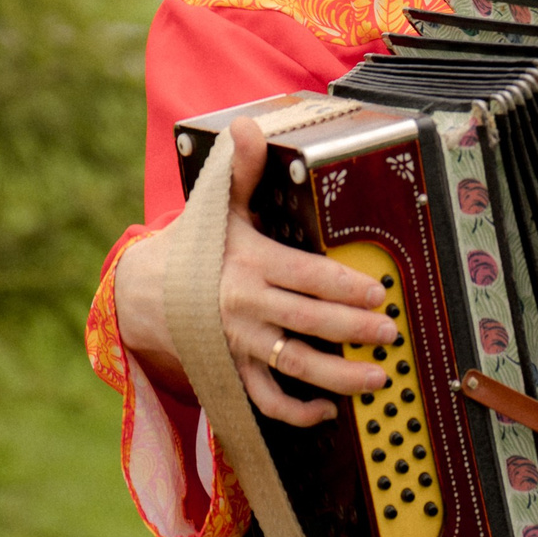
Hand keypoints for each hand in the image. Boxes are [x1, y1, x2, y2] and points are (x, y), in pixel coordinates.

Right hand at [113, 119, 400, 425]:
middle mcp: (246, 306)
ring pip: (292, 366)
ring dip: (337, 376)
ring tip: (377, 378)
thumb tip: (248, 125)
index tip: (377, 292)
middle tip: (389, 333)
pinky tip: (327, 411)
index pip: (304, 276)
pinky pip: (265, 399)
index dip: (342, 286)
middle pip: (307, 322)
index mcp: (250, 263)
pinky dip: (296, 411)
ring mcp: (241, 343)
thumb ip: (242, 170)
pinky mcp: (235, 369)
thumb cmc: (198, 245)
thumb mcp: (217, 204)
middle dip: (352, 330)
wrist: (147, 291)